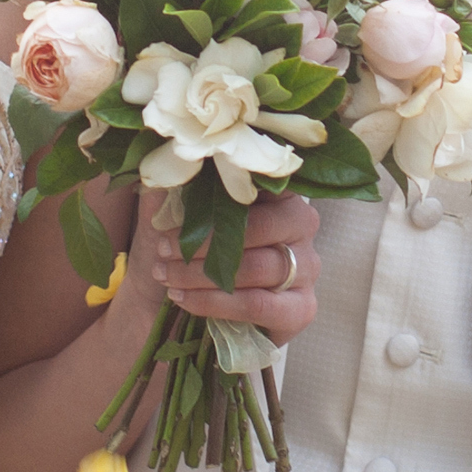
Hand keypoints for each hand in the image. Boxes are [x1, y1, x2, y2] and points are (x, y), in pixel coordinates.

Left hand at [140, 187, 322, 339]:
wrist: (193, 306)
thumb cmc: (191, 252)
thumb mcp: (179, 214)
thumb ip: (178, 187)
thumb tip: (167, 163)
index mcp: (279, 192)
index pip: (260, 182)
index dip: (216, 193)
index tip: (174, 209)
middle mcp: (302, 225)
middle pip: (259, 227)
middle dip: (204, 241)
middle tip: (164, 248)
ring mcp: (307, 268)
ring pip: (255, 267)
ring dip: (202, 273)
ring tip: (166, 274)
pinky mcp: (301, 308)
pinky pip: (257, 304)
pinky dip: (214, 302)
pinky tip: (183, 298)